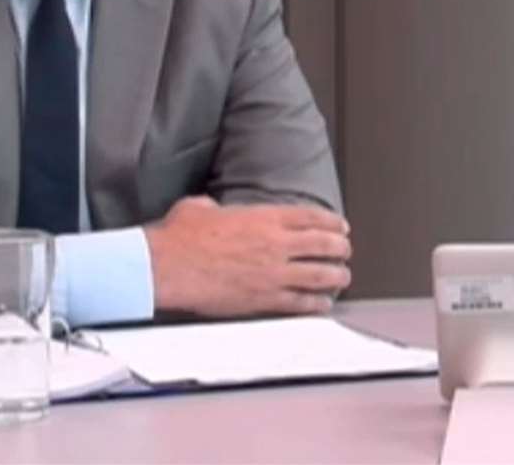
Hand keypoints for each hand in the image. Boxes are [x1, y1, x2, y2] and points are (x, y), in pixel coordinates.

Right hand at [144, 196, 351, 317]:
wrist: (167, 267)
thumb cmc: (180, 236)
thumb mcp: (199, 208)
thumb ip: (215, 208)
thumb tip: (211, 210)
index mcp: (264, 217)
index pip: (311, 218)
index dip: (331, 223)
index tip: (341, 228)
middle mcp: (276, 244)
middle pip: (323, 245)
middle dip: (340, 249)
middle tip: (346, 252)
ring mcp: (272, 273)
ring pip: (319, 275)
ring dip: (336, 276)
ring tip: (343, 278)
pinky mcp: (263, 299)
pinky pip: (299, 302)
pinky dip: (315, 304)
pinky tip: (323, 305)